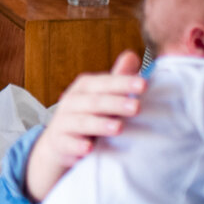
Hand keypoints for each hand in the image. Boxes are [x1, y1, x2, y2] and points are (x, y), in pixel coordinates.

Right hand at [25, 51, 145, 201]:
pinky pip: (68, 144)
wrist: (60, 142)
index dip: (123, 83)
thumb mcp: (102, 96)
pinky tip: (88, 149)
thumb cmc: (89, 115)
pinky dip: (77, 146)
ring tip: (118, 128)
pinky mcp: (60, 142)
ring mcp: (64, 122)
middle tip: (137, 107)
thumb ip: (118, 79)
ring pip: (81, 122)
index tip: (144, 85)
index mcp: (85, 87)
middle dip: (115, 104)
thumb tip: (133, 55)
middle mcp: (72, 101)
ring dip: (99, 125)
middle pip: (95, 102)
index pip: (105, 83)